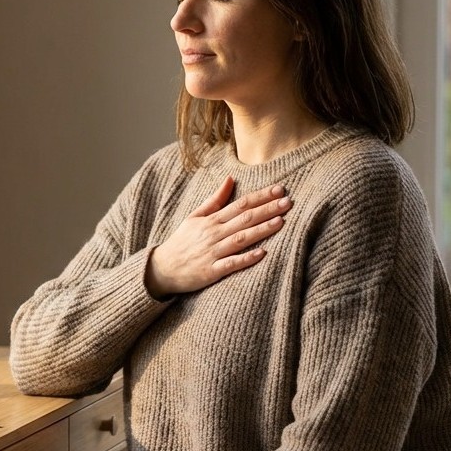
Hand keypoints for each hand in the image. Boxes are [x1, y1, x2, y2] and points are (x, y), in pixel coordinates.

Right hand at [145, 177, 290, 298]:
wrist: (162, 269)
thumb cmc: (182, 242)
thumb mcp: (194, 217)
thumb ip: (214, 200)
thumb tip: (230, 179)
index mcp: (211, 220)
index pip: (240, 204)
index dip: (261, 197)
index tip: (280, 190)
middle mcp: (213, 234)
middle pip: (244, 219)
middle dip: (267, 210)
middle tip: (288, 202)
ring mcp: (213, 253)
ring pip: (241, 239)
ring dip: (261, 230)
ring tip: (281, 221)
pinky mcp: (211, 271)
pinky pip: (231, 264)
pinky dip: (246, 258)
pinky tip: (262, 253)